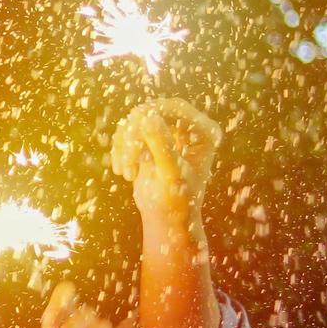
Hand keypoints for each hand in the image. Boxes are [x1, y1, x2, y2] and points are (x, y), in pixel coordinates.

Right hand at [110, 98, 221, 218]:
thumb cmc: (176, 201)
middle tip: (127, 162)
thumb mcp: (171, 174)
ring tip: (126, 173)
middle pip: (153, 111)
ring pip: (137, 120)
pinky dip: (121, 149)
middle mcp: (190, 128)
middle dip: (134, 134)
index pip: (176, 108)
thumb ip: (162, 145)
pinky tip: (123, 172)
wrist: (166, 219)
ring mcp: (170, 131)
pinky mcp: (152, 139)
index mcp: (204, 132)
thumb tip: (148, 117)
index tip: (132, 128)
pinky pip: (128, 131)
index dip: (152, 113)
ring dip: (125, 145)